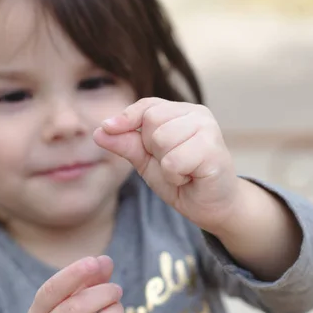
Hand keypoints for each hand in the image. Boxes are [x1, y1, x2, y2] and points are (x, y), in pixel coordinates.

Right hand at [26, 256, 133, 312]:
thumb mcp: (73, 299)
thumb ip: (88, 279)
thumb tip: (105, 261)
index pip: (50, 290)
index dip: (72, 274)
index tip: (93, 261)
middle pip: (75, 308)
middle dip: (103, 293)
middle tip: (116, 289)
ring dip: (116, 311)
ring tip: (117, 309)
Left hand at [93, 97, 238, 232]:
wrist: (211, 207)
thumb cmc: (182, 180)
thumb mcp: (147, 161)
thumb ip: (127, 144)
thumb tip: (99, 131)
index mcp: (182, 112)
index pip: (147, 105)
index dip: (127, 118)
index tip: (108, 128)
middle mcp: (198, 114)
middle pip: (152, 120)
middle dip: (153, 149)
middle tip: (173, 163)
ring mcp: (209, 129)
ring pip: (162, 139)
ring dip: (166, 165)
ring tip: (183, 171)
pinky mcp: (213, 150)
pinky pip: (174, 161)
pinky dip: (176, 176)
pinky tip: (191, 178)